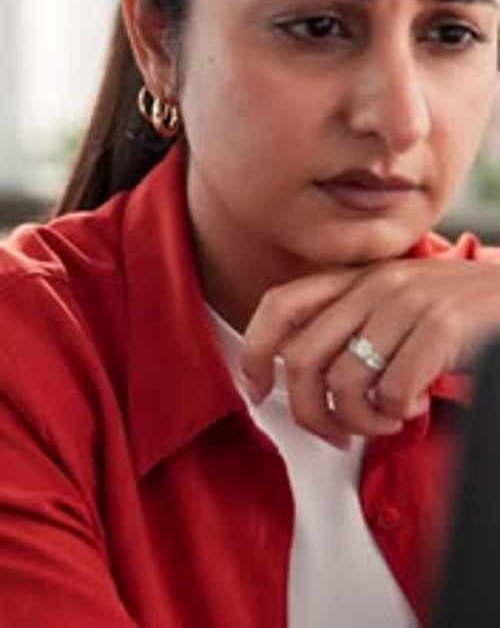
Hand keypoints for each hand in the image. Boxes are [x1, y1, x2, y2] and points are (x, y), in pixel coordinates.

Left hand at [241, 258, 499, 447]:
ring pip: (342, 384)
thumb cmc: (457, 312)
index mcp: (357, 279)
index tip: (257, 390)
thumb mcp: (396, 305)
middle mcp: (375, 285)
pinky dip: (398, 413)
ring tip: (388, 416)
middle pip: (301, 360)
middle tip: (335, 434)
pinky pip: (391, 391)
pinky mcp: (441, 325)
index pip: (280, 305)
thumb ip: (352, 325)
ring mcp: (407, 302)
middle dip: (308, 413)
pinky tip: (415, 404)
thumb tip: (300, 377)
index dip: (255, 351)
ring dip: (362, 421)